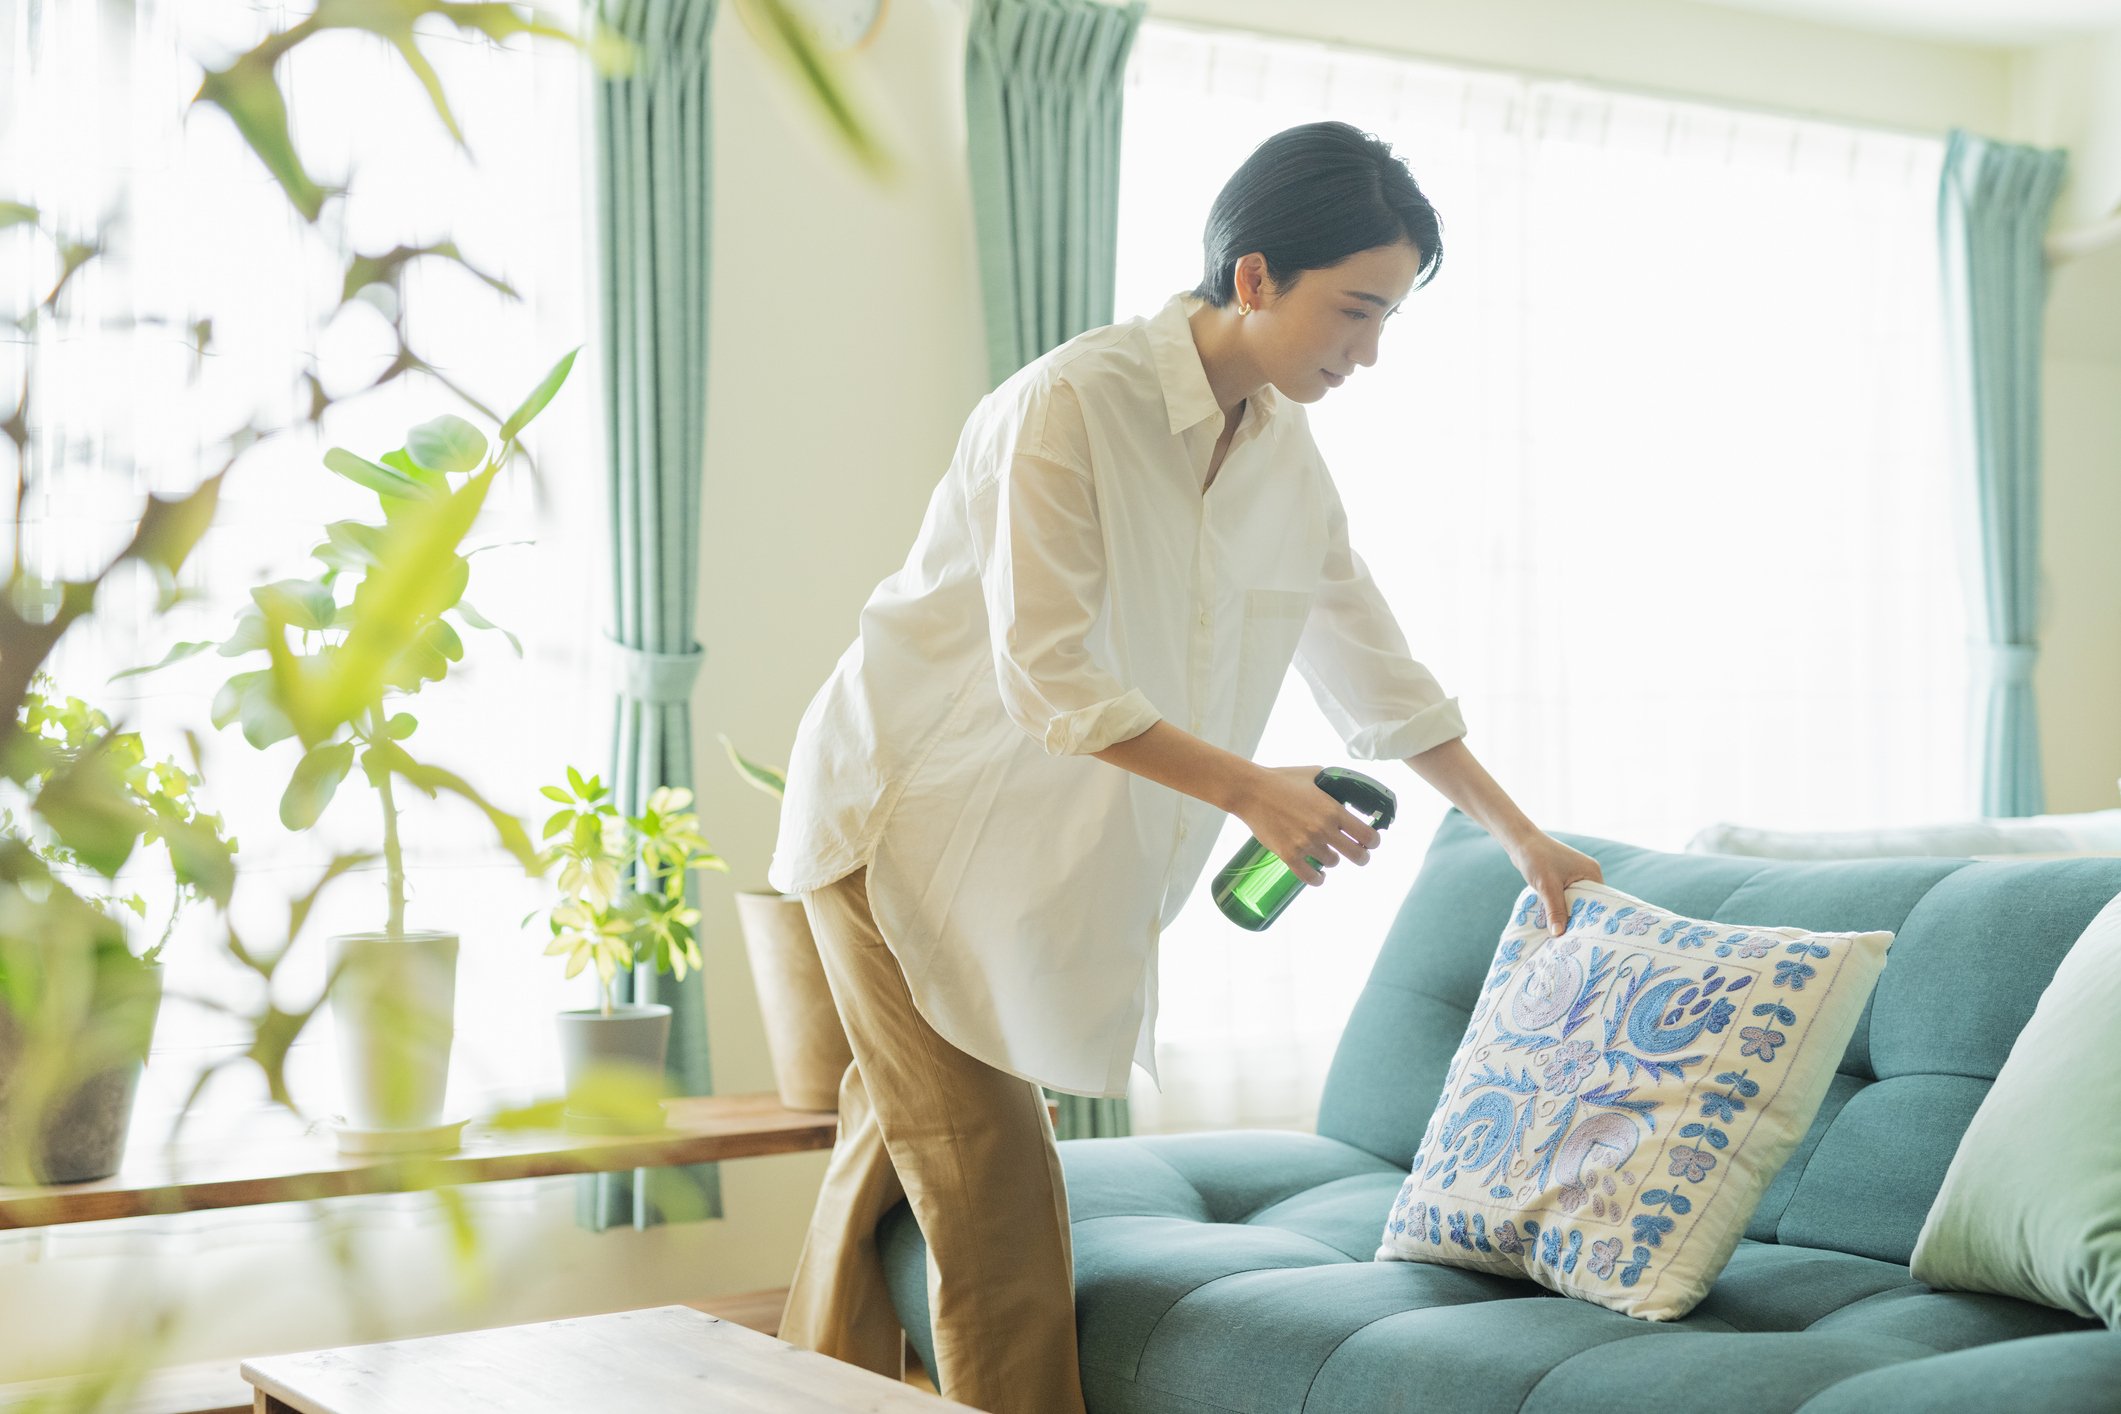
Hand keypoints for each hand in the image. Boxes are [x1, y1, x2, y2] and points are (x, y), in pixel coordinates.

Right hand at [1232, 765, 1382, 886]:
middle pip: (1357, 855)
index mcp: (1333, 809)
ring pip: (1332, 863)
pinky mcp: (1289, 855)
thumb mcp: (1314, 774)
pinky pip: (1310, 877)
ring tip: (1325, 853)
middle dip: (1361, 856)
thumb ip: (1333, 784)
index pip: (1367, 835)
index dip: (1373, 841)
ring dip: (1331, 860)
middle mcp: (1323, 829)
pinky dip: (1317, 878)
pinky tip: (1319, 875)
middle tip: (1358, 855)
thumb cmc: (1281, 779)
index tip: (1371, 842)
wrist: (1251, 791)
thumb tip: (1345, 788)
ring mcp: (1306, 843)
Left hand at [1508, 832, 1603, 933]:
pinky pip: (1565, 897)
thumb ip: (1555, 911)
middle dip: (1579, 919)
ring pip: (1574, 901)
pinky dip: (1560, 907)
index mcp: (1591, 873)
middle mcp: (1587, 874)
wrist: (1520, 841)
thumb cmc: (1536, 858)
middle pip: (1587, 903)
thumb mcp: (1548, 887)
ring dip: (1567, 914)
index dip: (1592, 919)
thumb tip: (1559, 934)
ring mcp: (1575, 876)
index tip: (1587, 937)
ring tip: (1565, 935)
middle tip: (1575, 941)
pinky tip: (1555, 921)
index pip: (1599, 901)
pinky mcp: (1563, 878)